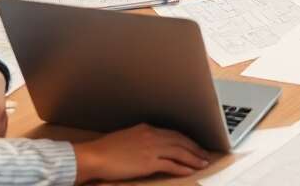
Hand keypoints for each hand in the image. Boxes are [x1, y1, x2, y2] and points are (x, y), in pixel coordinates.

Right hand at [72, 123, 209, 183]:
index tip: (194, 145)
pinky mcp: (149, 162)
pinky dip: (182, 167)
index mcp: (147, 128)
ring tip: (203, 163)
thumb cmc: (105, 149)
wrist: (95, 156)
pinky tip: (189, 170)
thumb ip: (141, 139)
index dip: (186, 140)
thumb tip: (151, 147)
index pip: (173, 133)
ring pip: (180, 152)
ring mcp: (151, 148)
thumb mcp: (127, 137)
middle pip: (180, 141)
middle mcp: (152, 136)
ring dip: (193, 158)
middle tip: (205, 154)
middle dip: (195, 148)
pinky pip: (171, 164)